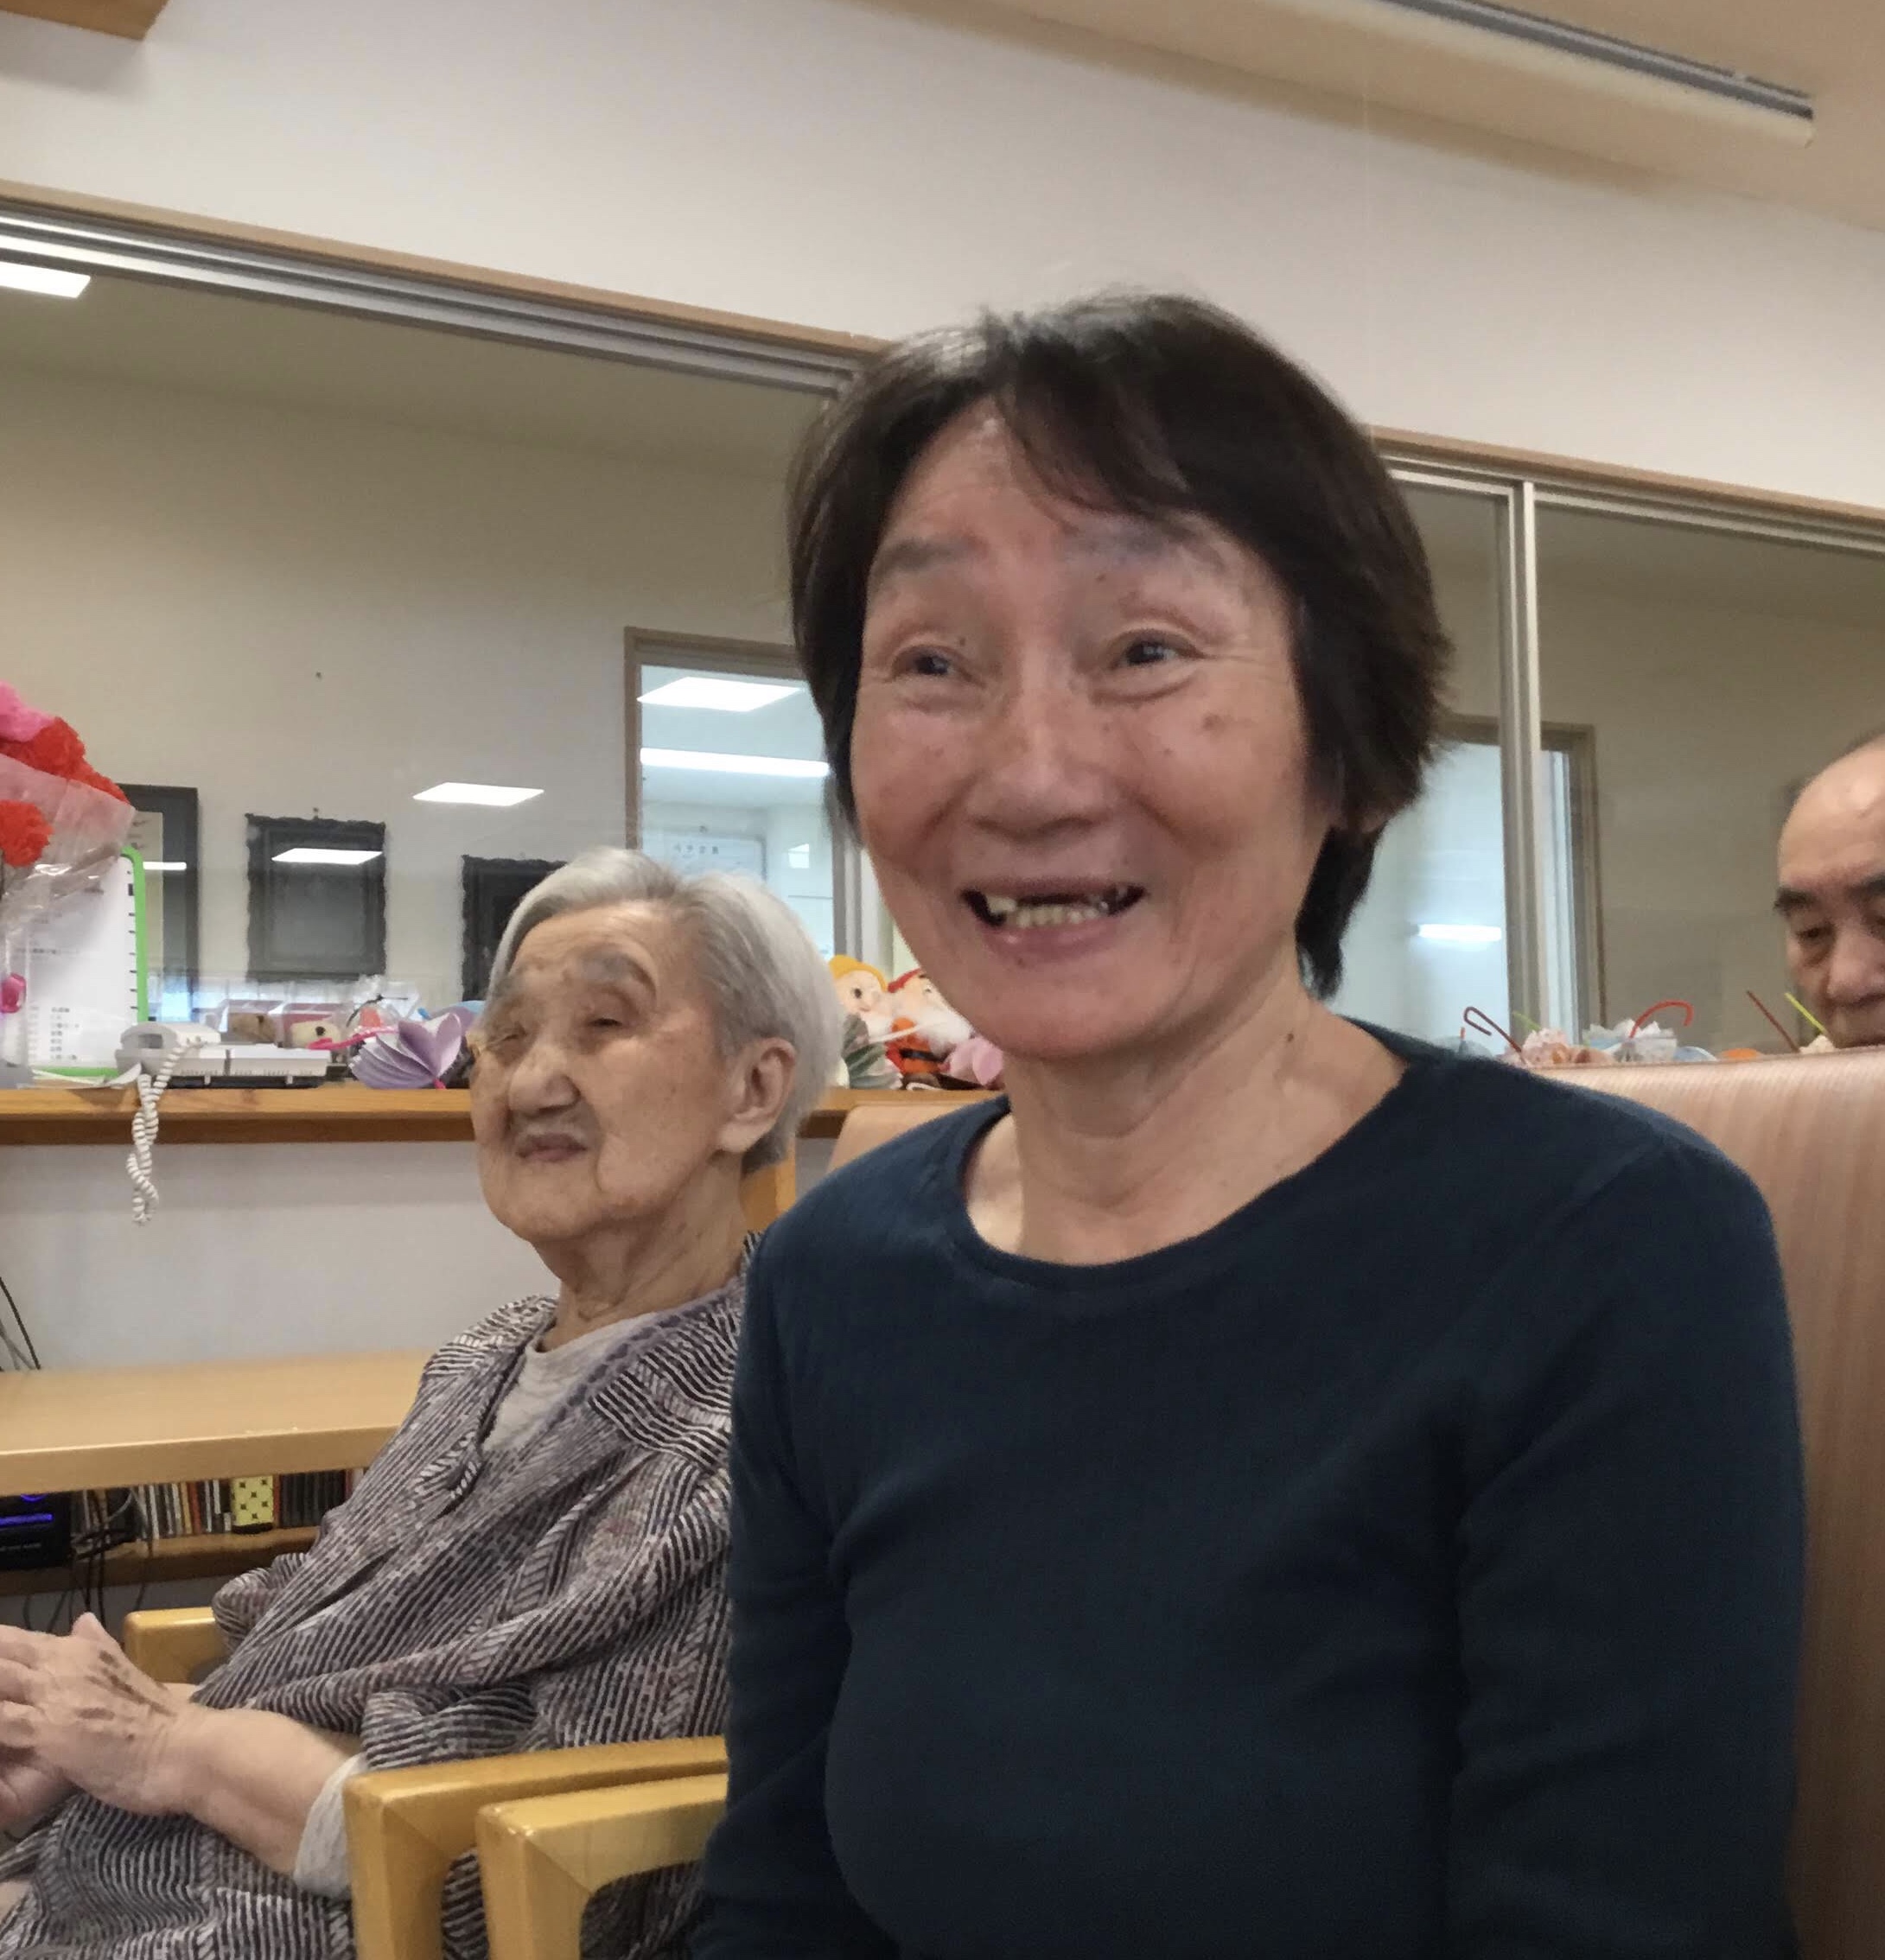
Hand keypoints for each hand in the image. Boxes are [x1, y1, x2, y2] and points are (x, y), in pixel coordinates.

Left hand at [0, 1614, 196, 1817]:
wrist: (186, 1747)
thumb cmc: (157, 1720)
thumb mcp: (124, 1672)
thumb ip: (98, 1647)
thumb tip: (83, 1620)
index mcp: (78, 1650)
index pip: (10, 1639)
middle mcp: (61, 1663)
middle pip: (0, 1654)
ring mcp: (53, 1694)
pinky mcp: (48, 1729)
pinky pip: (1, 1722)